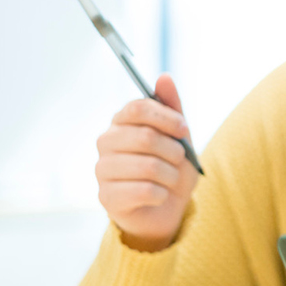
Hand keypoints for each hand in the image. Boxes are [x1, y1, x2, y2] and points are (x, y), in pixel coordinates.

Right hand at [95, 74, 199, 251]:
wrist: (167, 209)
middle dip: (174, 151)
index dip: (166, 118)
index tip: (184, 129)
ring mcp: (102, 169)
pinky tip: (158, 196)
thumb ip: (172, 108)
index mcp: (121, 122)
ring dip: (171, 175)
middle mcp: (105, 142)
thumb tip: (164, 77)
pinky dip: (162, 194)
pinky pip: (145, 190)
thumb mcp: (179, 137)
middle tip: (179, 160)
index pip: (138, 108)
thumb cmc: (171, 168)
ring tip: (169, 180)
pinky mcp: (105, 197)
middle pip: (145, 137)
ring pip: (148, 166)